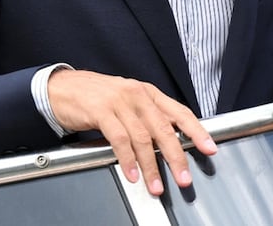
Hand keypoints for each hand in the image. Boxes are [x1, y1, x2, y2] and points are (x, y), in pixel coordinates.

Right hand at [47, 69, 216, 195]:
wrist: (62, 87)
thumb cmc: (97, 97)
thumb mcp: (128, 101)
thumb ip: (148, 117)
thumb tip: (169, 142)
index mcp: (148, 93)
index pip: (179, 112)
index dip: (197, 131)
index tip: (209, 148)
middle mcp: (137, 94)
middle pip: (164, 128)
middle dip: (176, 156)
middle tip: (184, 178)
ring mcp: (119, 101)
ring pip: (143, 137)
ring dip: (151, 166)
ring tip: (156, 185)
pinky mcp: (101, 110)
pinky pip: (120, 138)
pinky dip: (128, 159)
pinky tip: (133, 174)